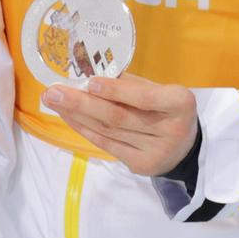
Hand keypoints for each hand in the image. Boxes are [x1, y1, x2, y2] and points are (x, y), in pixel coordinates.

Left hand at [42, 72, 197, 175]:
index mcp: (180, 103)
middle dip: (82, 104)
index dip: (117, 91)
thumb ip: (129, 83)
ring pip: (109, 132)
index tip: (90, 82)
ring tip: (52, 101)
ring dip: (76, 115)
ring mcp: (156, 152)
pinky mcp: (141, 166)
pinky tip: (67, 116)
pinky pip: (107, 145)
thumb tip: (88, 71)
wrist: (186, 147)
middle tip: (52, 91)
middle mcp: (171, 130)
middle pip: (120, 117)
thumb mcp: (157, 90)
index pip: (146, 98)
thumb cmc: (165, 108)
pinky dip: (84, 129)